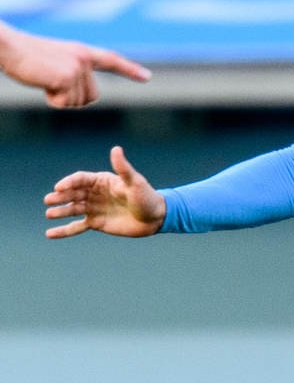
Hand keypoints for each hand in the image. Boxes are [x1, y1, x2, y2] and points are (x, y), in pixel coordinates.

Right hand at [0, 25, 148, 108]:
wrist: (8, 47)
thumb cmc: (26, 56)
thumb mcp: (56, 60)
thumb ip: (74, 72)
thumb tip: (88, 95)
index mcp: (82, 52)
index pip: (111, 60)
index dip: (129, 70)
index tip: (147, 77)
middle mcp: (84, 59)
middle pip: (91, 97)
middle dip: (71, 97)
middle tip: (50, 81)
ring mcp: (77, 68)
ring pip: (77, 102)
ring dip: (59, 98)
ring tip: (44, 79)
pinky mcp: (66, 78)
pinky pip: (64, 103)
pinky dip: (51, 100)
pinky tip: (42, 84)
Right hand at [43, 146, 166, 238]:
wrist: (156, 218)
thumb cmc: (147, 197)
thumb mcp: (135, 182)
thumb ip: (123, 168)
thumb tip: (116, 149)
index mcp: (101, 181)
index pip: (80, 179)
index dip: (69, 183)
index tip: (59, 187)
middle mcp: (95, 194)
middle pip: (73, 194)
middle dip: (60, 197)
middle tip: (49, 200)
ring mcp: (94, 208)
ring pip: (73, 210)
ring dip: (60, 212)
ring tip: (49, 214)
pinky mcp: (96, 223)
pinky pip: (77, 227)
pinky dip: (64, 231)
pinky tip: (50, 234)